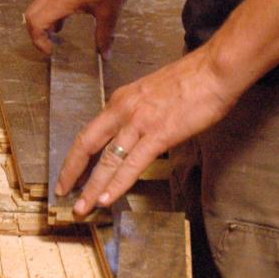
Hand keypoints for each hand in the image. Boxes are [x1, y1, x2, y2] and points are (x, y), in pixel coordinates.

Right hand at [24, 0, 140, 57]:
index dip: (38, 40)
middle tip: (49, 46)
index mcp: (61, 0)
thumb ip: (104, 35)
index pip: (36, 22)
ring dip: (42, 23)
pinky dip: (50, 14)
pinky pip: (48, 0)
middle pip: (31, 15)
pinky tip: (64, 23)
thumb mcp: (110, 12)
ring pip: (38, 6)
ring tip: (56, 37)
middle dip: (36, 33)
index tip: (52, 51)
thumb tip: (105, 56)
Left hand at [55, 44, 236, 216]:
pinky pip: (132, 165)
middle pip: (87, 146)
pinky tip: (106, 199)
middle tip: (62, 194)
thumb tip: (132, 135)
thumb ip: (137, 114)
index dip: (75, 157)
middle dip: (72, 173)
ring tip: (82, 208)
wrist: (216, 69)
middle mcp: (123, 111)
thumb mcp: (151, 94)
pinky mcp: (159, 134)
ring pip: (107, 161)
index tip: (67, 174)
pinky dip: (117, 185)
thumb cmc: (192, 81)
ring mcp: (139, 123)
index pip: (89, 133)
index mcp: (120, 101)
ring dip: (92, 188)